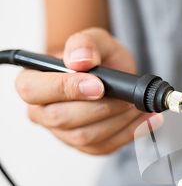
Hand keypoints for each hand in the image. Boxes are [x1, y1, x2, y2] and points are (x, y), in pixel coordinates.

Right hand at [16, 27, 162, 154]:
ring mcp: (62, 133)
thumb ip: (85, 42)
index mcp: (32, 82)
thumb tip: (80, 60)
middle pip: (61, 118)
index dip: (65, 88)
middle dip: (100, 107)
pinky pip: (105, 146)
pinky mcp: (85, 146)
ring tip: (139, 106)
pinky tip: (145, 119)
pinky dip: (130, 132)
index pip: (32, 90)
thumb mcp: (95, 39)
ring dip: (118, 121)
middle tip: (127, 97)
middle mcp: (41, 112)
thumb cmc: (98, 58)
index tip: (99, 85)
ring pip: (85, 136)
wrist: (114, 75)